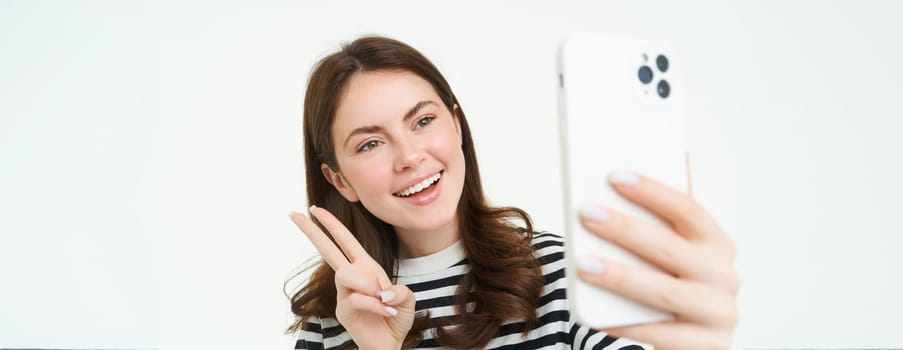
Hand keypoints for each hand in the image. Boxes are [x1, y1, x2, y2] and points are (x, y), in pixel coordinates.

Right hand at [290, 206, 414, 349]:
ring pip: (345, 274)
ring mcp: (344, 294)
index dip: (332, 225)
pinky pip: (357, 299)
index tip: (315, 209)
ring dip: (366, 284)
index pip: (346, 241)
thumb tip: (382, 293)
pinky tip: (386, 312)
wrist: (389, 344)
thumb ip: (400, 292)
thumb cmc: (396, 318)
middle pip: (328, 250)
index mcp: (366, 267)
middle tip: (294, 215)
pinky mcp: (343, 311)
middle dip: (312, 232)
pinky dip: (376, 305)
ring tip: (382, 299)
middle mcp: (353, 277)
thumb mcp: (407, 300)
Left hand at [576, 172, 738, 349]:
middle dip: (625, 229)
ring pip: (664, 292)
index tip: (615, 176)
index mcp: (718, 244)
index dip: (653, 191)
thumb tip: (625, 173)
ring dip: (620, 277)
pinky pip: (658, 334)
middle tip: (587, 214)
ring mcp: (718, 314)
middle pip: (670, 248)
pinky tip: (596, 315)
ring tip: (582, 264)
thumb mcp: (677, 252)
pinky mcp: (706, 346)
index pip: (688, 209)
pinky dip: (624, 324)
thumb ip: (660, 220)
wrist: (695, 341)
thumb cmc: (676, 286)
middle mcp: (724, 277)